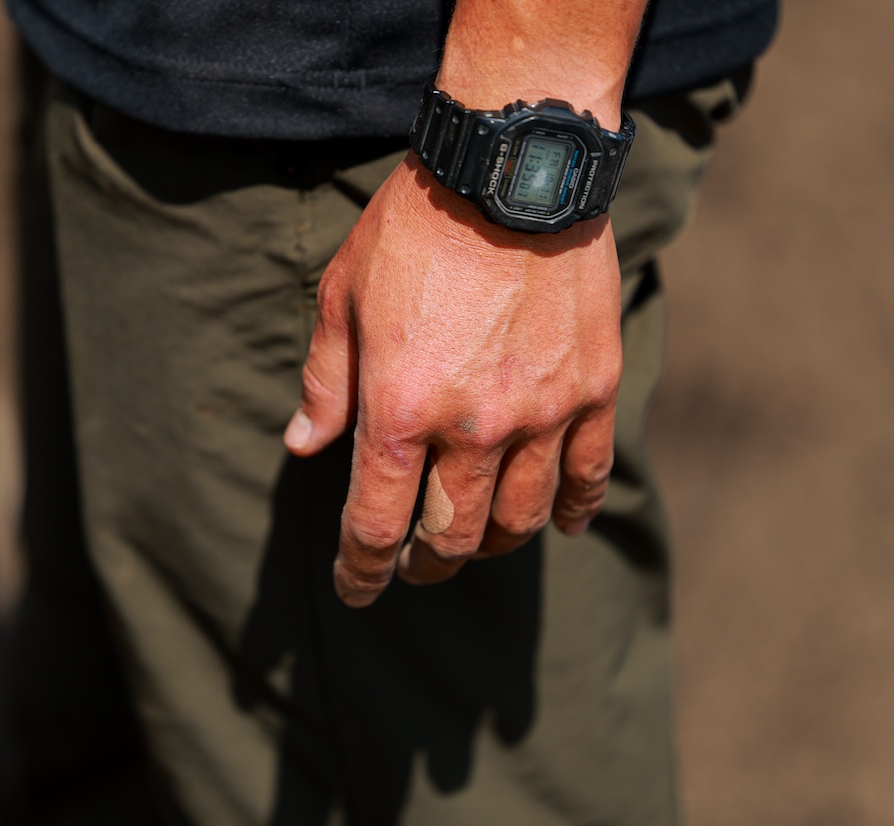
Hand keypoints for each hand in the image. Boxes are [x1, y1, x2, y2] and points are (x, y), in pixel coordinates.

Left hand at [284, 153, 622, 607]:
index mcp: (398, 410)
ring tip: (475, 541)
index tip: (358, 588)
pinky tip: (560, 524)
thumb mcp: (342, 298)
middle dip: (425, 563)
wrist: (511, 169)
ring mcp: (541, 414)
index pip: (376, 525)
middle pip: (451, 536)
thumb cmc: (412, 230)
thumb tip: (301, 447)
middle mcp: (472, 428)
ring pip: (518, 519)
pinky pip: (586, 476)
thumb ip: (325, 383)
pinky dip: (571, 510)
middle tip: (416, 564)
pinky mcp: (592, 390)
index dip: (362, 569)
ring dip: (490, 544)